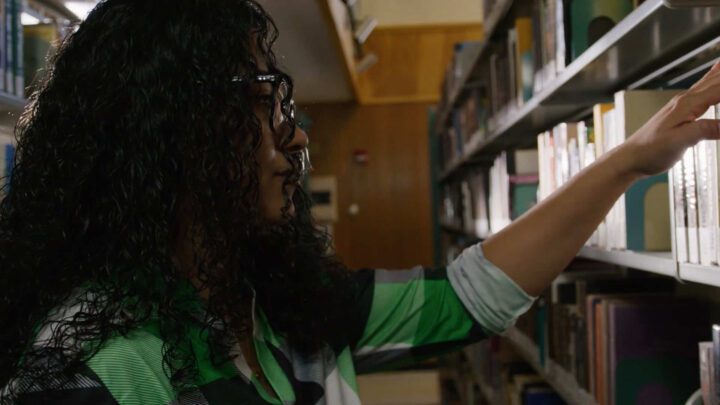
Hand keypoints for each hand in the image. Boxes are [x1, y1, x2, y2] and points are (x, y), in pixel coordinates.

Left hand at [617, 61, 719, 177]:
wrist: (630, 158)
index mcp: (687, 105)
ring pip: (708, 82)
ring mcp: (681, 106)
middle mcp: (685, 101)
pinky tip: (713, 77)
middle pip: (716, 81)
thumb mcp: (679, 142)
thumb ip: (704, 130)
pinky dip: (712, 80)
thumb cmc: (649, 151)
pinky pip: (701, 91)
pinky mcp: (680, 113)